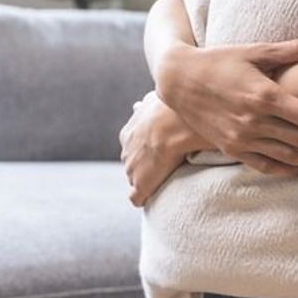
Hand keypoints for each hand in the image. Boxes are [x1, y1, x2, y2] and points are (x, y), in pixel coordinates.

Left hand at [119, 92, 202, 206]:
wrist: (171, 124)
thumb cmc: (168, 108)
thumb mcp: (153, 99)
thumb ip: (146, 102)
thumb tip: (143, 100)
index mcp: (128, 133)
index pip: (132, 145)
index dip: (145, 148)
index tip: (156, 150)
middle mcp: (126, 151)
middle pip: (132, 162)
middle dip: (143, 164)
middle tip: (160, 165)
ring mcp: (131, 169)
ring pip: (134, 178)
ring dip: (145, 180)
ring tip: (159, 182)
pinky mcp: (140, 185)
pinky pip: (136, 197)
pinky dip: (142, 198)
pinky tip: (148, 199)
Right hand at [155, 30, 297, 175]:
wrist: (177, 80)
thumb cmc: (220, 60)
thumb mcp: (257, 49)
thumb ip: (297, 48)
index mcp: (266, 95)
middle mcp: (256, 122)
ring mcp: (244, 139)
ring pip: (294, 157)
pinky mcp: (233, 150)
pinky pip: (269, 166)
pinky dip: (294, 170)